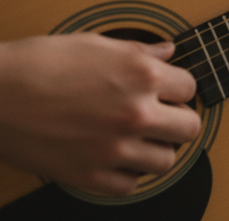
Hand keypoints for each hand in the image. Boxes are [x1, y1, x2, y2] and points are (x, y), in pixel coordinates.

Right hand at [0, 33, 201, 196]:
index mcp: (141, 74)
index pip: (189, 88)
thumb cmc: (36, 64)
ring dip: (156, 150)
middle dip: (178, 121)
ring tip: (138, 139)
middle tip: (160, 117)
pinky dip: (126, 175)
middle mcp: (135, 112)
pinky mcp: (89, 175)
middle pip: (189, 128)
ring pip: (165, 161)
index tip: (167, 92)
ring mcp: (114, 147)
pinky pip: (129, 186)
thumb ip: (137, 51)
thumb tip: (167, 51)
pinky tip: (114, 159)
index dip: (177, 89)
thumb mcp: (93, 44)